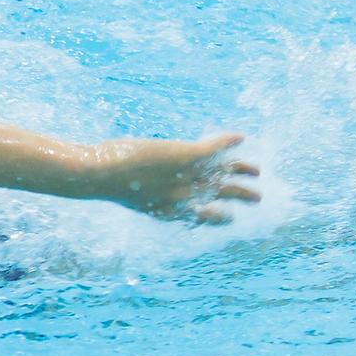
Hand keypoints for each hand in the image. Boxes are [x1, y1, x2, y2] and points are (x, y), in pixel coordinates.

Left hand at [89, 132, 259, 223]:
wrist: (99, 174)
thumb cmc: (105, 184)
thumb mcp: (131, 194)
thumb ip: (148, 193)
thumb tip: (146, 182)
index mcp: (171, 212)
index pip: (204, 217)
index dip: (219, 216)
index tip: (228, 215)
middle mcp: (185, 197)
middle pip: (221, 198)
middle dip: (241, 197)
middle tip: (257, 197)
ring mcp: (187, 176)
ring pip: (225, 174)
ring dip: (242, 171)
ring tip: (256, 171)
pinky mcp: (186, 155)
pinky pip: (214, 148)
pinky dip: (227, 142)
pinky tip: (239, 137)